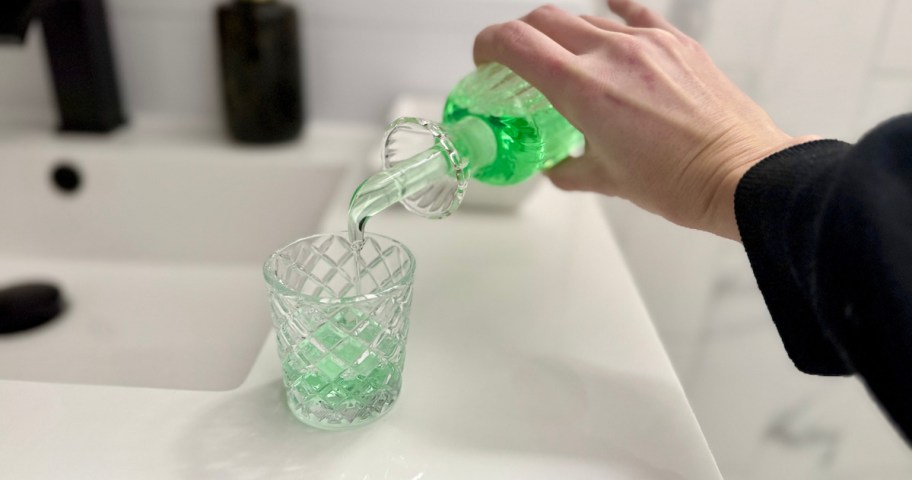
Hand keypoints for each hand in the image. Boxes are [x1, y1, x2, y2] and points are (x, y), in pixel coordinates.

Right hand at [473, 0, 817, 239]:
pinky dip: (613, 12)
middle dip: (520, 35)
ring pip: (586, 18)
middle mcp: (611, 55)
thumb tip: (555, 166)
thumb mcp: (608, 181)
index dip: (488, 45)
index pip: (515, 42)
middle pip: (544, 19)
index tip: (485, 59)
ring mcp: (647, 43)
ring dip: (563, 34)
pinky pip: (635, 12)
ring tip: (566, 59)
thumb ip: (569, 169)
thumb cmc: (678, 181)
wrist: (740, 173)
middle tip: (516, 59)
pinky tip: (609, 11)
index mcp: (583, 89)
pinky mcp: (678, 42)